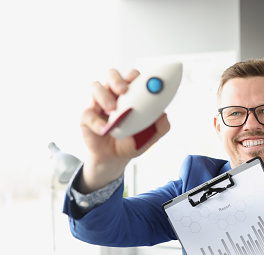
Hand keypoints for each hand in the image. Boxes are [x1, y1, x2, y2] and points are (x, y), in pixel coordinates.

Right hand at [79, 69, 170, 192]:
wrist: (115, 158)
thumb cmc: (132, 141)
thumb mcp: (150, 137)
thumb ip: (160, 127)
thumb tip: (164, 116)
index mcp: (130, 95)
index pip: (132, 77)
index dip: (136, 76)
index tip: (143, 82)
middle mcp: (113, 94)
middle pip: (112, 74)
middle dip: (117, 79)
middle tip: (123, 90)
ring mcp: (98, 103)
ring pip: (96, 87)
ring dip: (104, 95)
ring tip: (113, 109)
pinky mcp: (86, 116)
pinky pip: (87, 113)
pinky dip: (97, 122)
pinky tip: (105, 130)